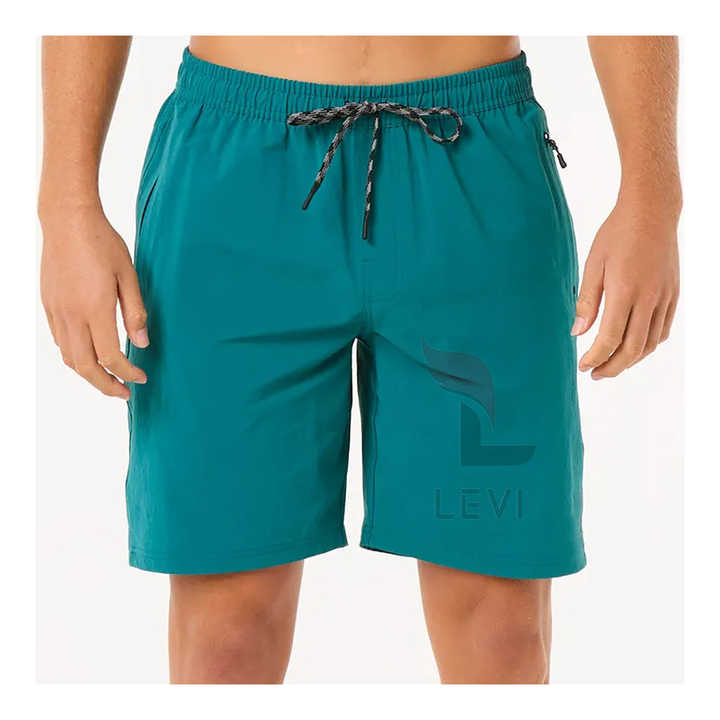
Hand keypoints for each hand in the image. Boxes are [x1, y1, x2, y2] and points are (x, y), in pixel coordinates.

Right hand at [40, 204, 148, 398]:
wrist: (67, 220)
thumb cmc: (102, 243)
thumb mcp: (129, 276)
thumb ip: (136, 312)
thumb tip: (142, 344)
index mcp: (95, 309)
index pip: (110, 356)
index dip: (127, 373)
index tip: (141, 378)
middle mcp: (72, 315)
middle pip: (86, 366)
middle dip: (106, 385)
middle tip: (124, 393)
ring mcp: (57, 311)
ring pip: (70, 357)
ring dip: (89, 374)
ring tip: (109, 380)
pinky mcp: (49, 305)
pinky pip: (61, 341)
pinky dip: (76, 356)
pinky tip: (91, 354)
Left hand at [572, 195, 679, 378]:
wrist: (653, 212)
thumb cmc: (617, 234)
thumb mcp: (593, 265)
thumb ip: (587, 302)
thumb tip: (577, 333)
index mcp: (625, 292)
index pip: (610, 338)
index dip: (595, 357)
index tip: (583, 366)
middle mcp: (649, 299)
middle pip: (632, 349)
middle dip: (612, 367)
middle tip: (595, 374)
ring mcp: (664, 297)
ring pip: (650, 343)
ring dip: (630, 360)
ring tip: (611, 365)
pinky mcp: (673, 294)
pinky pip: (663, 329)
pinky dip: (648, 345)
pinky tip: (634, 347)